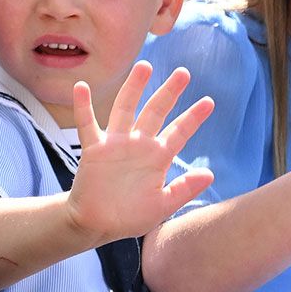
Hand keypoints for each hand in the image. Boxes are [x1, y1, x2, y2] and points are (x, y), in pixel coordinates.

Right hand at [64, 62, 214, 242]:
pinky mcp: (94, 150)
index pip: (179, 132)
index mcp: (157, 157)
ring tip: (144, 66)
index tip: (209, 101)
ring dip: (133, 88)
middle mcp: (138, 145)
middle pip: (155, 112)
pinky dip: (83, 106)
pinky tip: (81, 87)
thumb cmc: (130, 216)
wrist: (97, 224)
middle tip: (183, 73)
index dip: (193, 117)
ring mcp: (115, 144)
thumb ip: (184, 189)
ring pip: (125, 110)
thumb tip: (209, 174)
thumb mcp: (163, 205)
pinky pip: (87, 124)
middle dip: (169, 93)